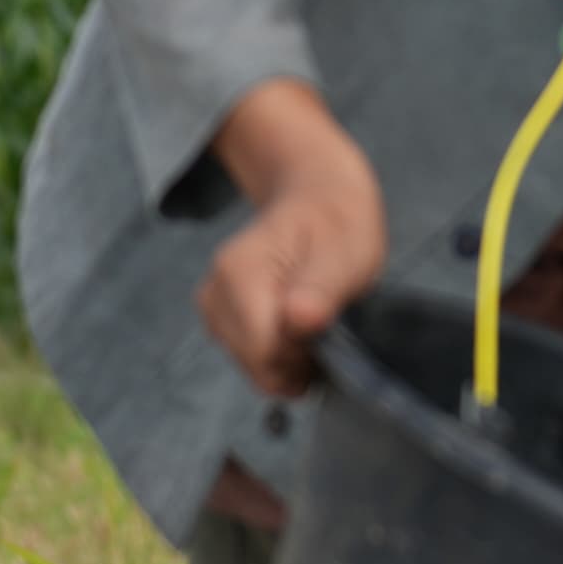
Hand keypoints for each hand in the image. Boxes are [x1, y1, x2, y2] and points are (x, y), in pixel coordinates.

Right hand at [201, 79, 388, 396]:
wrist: (319, 200)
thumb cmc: (338, 225)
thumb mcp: (347, 252)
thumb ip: (322, 289)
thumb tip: (299, 321)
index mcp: (240, 272)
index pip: (261, 349)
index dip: (302, 354)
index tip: (330, 331)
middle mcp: (215, 290)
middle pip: (253, 361)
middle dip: (295, 359)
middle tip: (329, 325)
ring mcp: (214, 304)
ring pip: (252, 363)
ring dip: (289, 356)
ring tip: (317, 320)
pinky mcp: (222, 316)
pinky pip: (251, 355)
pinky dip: (280, 352)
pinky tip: (301, 326)